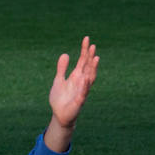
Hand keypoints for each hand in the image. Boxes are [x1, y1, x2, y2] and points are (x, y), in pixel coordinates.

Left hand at [45, 36, 98, 150]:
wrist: (59, 115)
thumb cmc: (60, 98)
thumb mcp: (59, 80)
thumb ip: (62, 68)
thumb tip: (65, 54)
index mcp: (76, 76)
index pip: (83, 61)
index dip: (85, 51)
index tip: (87, 39)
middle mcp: (81, 82)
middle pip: (88, 67)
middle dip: (90, 57)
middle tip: (93, 45)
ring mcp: (81, 91)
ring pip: (90, 79)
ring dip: (92, 69)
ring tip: (95, 58)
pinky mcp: (79, 101)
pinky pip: (83, 93)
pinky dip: (85, 86)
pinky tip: (86, 78)